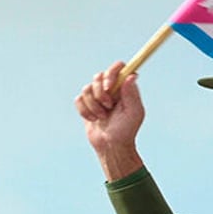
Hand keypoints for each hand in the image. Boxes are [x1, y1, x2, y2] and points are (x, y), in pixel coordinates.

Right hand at [74, 61, 145, 179]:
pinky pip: (78, 99)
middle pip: (98, 76)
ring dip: (93, 106)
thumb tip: (131, 75)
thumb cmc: (126, 130)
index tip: (108, 87)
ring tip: (102, 117)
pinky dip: (84, 111)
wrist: (111, 145)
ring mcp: (97, 96)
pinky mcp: (86, 104)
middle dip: (100, 93)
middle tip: (108, 106)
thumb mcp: (134, 112)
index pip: (118, 67)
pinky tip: (93, 119)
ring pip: (86, 88)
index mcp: (124, 87)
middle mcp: (111, 88)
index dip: (111, 73)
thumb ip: (132, 93)